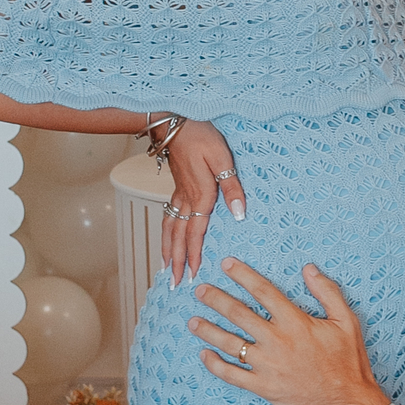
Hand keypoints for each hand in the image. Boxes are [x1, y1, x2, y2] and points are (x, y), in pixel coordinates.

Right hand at [161, 121, 246, 284]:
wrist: (175, 121)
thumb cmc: (200, 136)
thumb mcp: (223, 159)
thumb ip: (232, 188)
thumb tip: (239, 215)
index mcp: (200, 195)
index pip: (195, 233)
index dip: (193, 255)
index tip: (191, 274)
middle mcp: (186, 199)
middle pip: (178, 237)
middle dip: (175, 262)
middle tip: (172, 283)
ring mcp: (178, 194)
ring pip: (169, 229)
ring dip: (167, 251)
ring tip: (165, 269)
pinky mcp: (176, 188)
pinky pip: (168, 218)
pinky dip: (165, 234)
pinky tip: (166, 240)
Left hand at [190, 258, 385, 404]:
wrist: (348, 404)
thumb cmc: (349, 363)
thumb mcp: (347, 322)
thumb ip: (327, 292)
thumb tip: (309, 269)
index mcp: (295, 322)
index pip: (263, 291)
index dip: (243, 275)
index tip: (226, 264)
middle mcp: (277, 341)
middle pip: (238, 313)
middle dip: (216, 299)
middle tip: (200, 290)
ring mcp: (268, 366)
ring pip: (229, 344)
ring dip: (208, 330)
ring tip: (193, 321)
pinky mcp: (264, 388)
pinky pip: (232, 375)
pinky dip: (215, 365)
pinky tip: (205, 355)